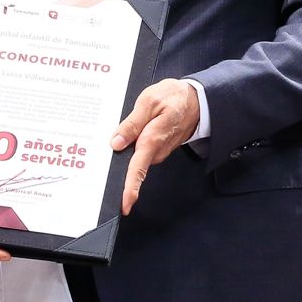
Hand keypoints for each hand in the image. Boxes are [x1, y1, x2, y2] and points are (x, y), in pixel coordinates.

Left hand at [109, 79, 200, 214]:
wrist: (197, 100)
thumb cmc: (174, 98)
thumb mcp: (149, 101)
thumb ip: (132, 123)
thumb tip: (116, 142)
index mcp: (152, 140)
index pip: (138, 169)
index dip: (130, 188)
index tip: (124, 204)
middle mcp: (156, 151)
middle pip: (132, 166)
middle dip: (118, 163)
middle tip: (105, 153)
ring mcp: (158, 152)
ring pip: (135, 158)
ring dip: (126, 151)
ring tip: (121, 133)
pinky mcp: (158, 149)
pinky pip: (141, 152)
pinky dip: (134, 147)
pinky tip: (131, 135)